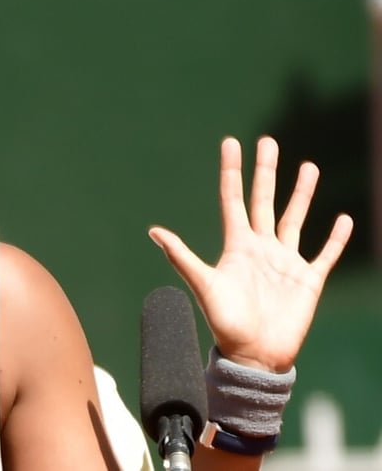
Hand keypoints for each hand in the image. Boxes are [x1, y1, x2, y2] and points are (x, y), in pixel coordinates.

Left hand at [148, 136, 352, 371]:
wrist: (254, 355)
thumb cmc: (226, 323)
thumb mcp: (204, 285)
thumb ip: (182, 257)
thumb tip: (153, 231)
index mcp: (237, 245)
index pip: (233, 199)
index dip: (232, 171)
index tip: (231, 143)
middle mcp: (261, 248)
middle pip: (264, 200)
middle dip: (267, 171)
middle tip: (268, 141)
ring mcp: (286, 262)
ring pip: (294, 219)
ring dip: (302, 194)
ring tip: (308, 166)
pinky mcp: (308, 280)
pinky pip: (324, 254)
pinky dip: (334, 238)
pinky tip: (343, 219)